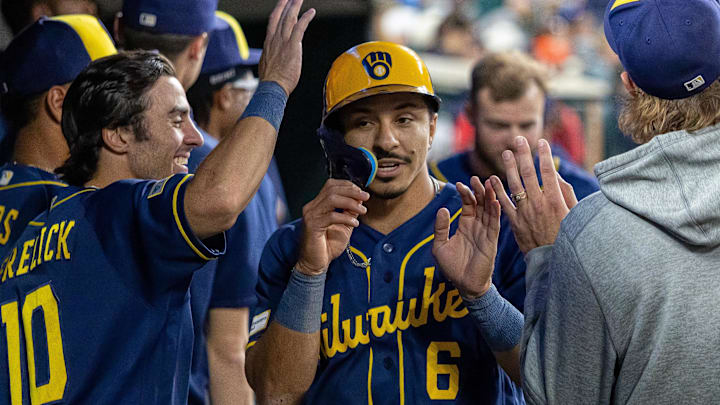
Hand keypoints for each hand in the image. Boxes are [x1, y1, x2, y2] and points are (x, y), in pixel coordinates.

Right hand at [258, 0, 315, 95]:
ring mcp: (283, 42)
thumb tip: (274, 57)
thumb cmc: (271, 81)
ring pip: (289, 18)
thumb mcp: (267, 64)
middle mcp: (274, 39)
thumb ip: (272, 57)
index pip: (273, 22)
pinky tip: (312, 12)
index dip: (278, 10)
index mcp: (268, 43)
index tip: (282, 3)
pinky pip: (300, 28)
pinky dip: (306, 18)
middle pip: (281, 16)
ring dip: (295, 6)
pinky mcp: (292, 46)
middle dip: (286, 4)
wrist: (272, 87)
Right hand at [295, 179, 369, 275]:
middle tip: (366, 197)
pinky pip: (332, 216)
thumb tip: (360, 200)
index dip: (348, 186)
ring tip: (362, 210)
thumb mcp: (343, 226)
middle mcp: (311, 207)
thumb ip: (349, 212)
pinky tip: (355, 223)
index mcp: (317, 204)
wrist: (314, 264)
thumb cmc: (327, 246)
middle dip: (352, 191)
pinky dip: (346, 218)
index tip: (362, 193)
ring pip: (331, 199)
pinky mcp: (312, 225)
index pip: (331, 185)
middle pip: (332, 189)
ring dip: (351, 202)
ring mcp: (310, 215)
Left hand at [432, 176, 500, 299]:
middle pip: (480, 204)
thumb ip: (441, 227)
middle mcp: (477, 226)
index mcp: (466, 225)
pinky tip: (495, 202)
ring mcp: (485, 233)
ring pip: (489, 211)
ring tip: (488, 184)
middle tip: (476, 178)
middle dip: (479, 191)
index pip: (468, 204)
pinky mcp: (491, 241)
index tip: (460, 183)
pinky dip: (495, 213)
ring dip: (489, 197)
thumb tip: (442, 209)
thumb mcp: (440, 245)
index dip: (465, 194)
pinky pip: (494, 225)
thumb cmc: (452, 267)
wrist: (464, 285)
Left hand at [490, 137, 577, 253]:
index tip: (541, 142)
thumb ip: (566, 193)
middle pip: (529, 174)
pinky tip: (491, 178)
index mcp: (555, 200)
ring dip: (509, 167)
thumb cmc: (568, 237)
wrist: (553, 261)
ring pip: (514, 185)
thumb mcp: (574, 214)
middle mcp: (538, 203)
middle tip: (518, 139)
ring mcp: (525, 212)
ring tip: (505, 153)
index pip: (548, 171)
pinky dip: (497, 190)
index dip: (544, 155)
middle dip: (523, 154)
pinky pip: (503, 203)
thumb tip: (555, 175)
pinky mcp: (514, 222)